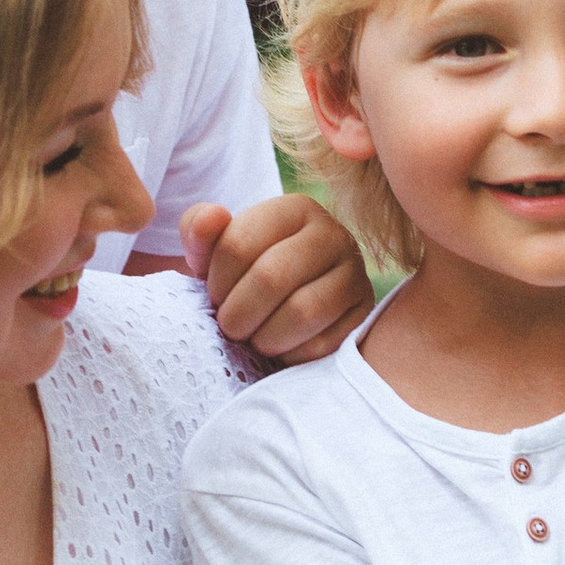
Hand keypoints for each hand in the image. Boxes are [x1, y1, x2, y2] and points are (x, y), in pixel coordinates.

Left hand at [182, 197, 372, 366]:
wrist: (290, 306)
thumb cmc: (245, 276)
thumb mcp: (215, 252)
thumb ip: (199, 231)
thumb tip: (213, 216)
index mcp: (294, 208)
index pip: (238, 244)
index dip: (217, 282)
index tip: (216, 296)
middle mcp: (333, 233)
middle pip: (271, 277)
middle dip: (238, 314)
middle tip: (231, 327)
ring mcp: (355, 274)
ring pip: (302, 312)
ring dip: (265, 338)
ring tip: (255, 339)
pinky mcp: (365, 314)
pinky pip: (323, 344)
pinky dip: (293, 356)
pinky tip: (284, 348)